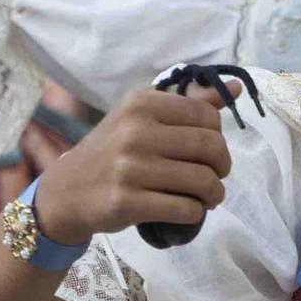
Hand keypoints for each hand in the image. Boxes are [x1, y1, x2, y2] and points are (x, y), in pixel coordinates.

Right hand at [32, 86, 234, 244]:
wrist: (66, 192)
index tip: (210, 151)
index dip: (219, 136)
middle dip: (223, 166)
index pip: (206, 115)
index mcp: (141, 104)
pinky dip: (195, 212)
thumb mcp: (141, 118)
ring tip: (208, 197)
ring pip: (202, 180)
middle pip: (210, 147)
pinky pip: (185, 209)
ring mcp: (129, 168)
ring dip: (214, 193)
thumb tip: (235, 87)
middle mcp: (134, 131)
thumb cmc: (111, 152)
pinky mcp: (126, 202)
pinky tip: (189, 210)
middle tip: (216, 176)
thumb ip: (188, 104)